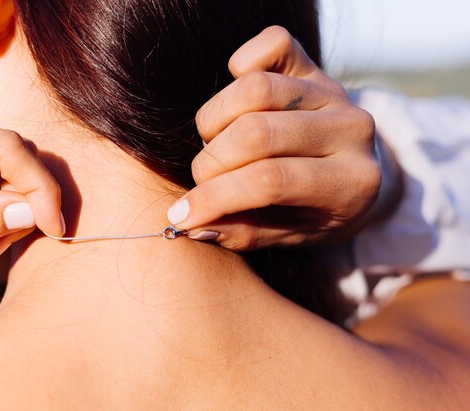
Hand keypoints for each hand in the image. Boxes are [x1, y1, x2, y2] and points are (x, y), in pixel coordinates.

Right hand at [167, 26, 385, 250]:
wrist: (357, 177)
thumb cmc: (315, 213)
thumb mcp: (288, 236)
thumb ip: (242, 232)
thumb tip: (190, 223)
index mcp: (352, 184)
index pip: (269, 182)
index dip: (215, 197)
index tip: (182, 216)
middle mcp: (351, 131)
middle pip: (256, 132)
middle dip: (211, 161)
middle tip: (203, 179)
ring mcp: (334, 93)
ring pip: (256, 88)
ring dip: (215, 120)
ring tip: (216, 144)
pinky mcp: (315, 67)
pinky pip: (273, 45)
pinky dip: (242, 64)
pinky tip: (235, 103)